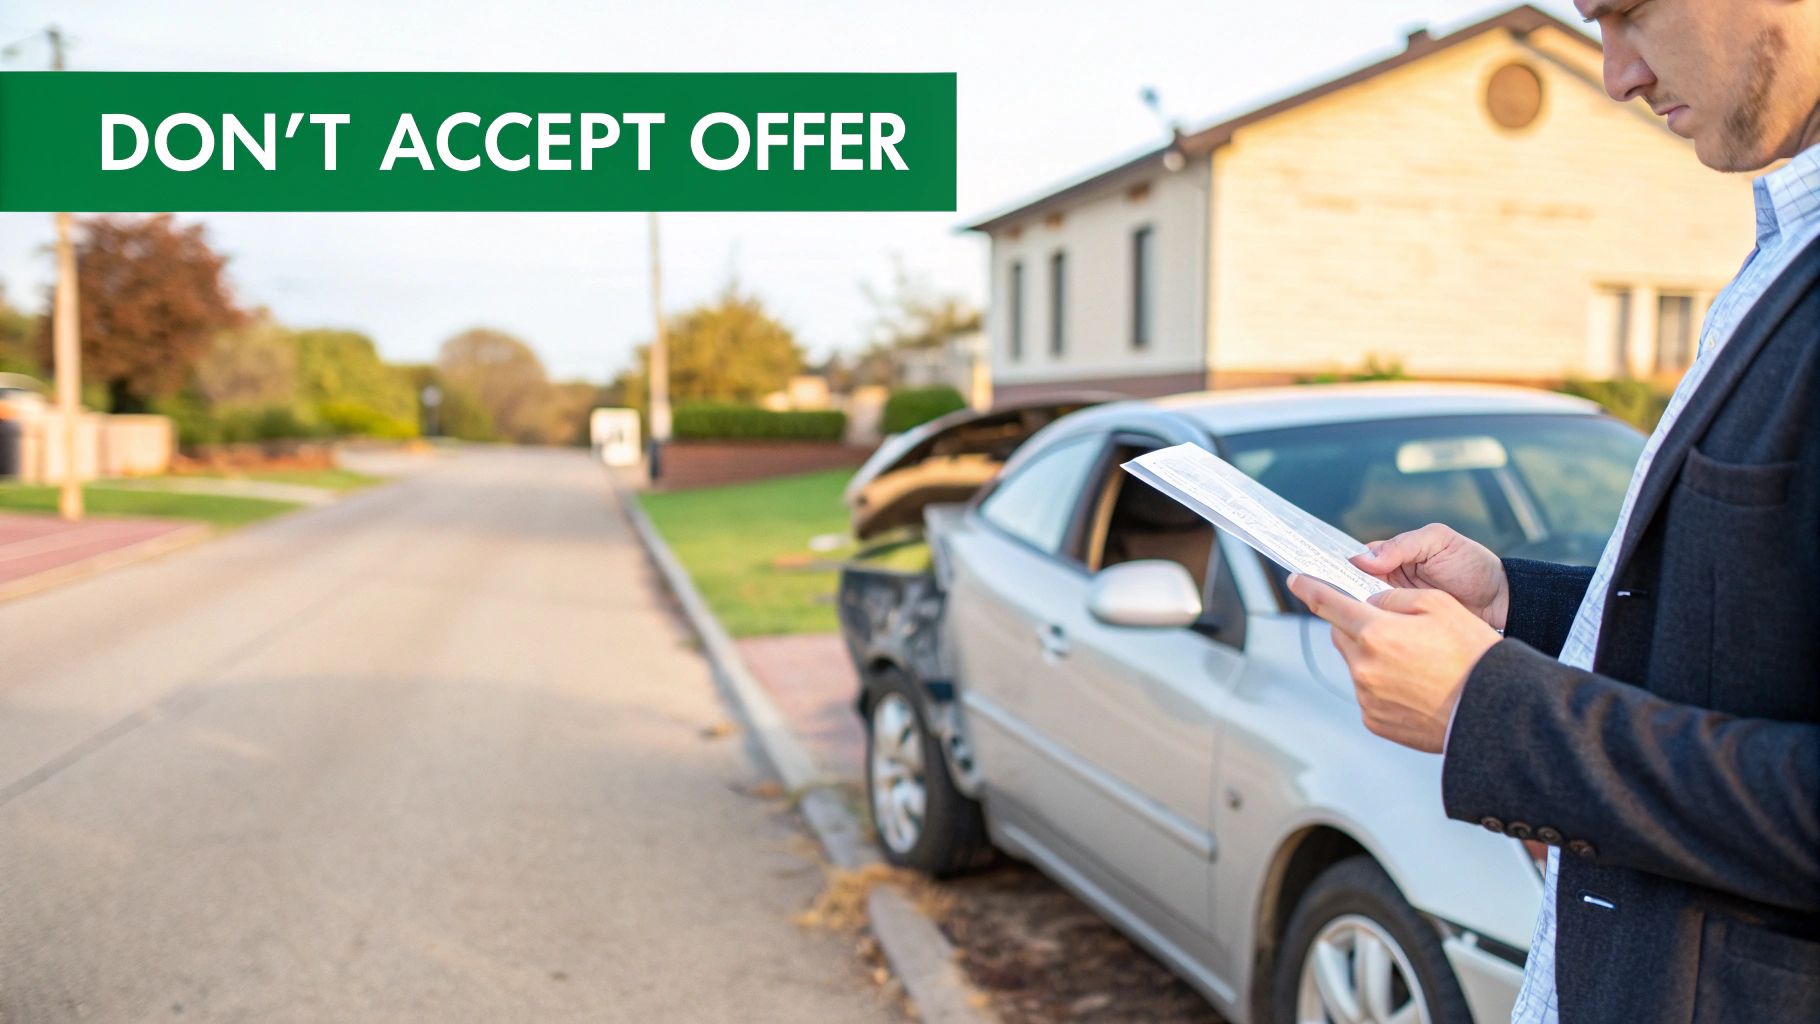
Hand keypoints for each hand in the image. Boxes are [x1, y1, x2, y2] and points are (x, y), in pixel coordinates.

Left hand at [1287, 577, 1501, 752]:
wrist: (1493, 711)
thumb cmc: (1472, 655)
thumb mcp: (1438, 604)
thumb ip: (1393, 599)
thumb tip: (1369, 604)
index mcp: (1375, 633)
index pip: (1329, 604)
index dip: (1310, 589)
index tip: (1297, 581)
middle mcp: (1363, 666)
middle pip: (1343, 635)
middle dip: (1359, 627)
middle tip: (1395, 629)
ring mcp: (1367, 697)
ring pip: (1357, 664)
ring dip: (1375, 657)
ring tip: (1417, 664)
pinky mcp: (1374, 720)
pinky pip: (1368, 692)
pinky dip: (1383, 685)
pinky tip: (1415, 686)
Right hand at [1350, 524, 1509, 630]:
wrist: (1498, 600)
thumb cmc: (1472, 565)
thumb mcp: (1438, 541)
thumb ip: (1401, 545)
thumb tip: (1363, 559)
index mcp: (1394, 552)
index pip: (1358, 557)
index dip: (1342, 563)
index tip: (1327, 570)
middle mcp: (1390, 577)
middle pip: (1354, 583)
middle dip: (1344, 588)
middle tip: (1336, 593)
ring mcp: (1396, 602)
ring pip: (1364, 604)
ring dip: (1358, 607)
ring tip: (1350, 610)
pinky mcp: (1404, 623)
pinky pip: (1382, 622)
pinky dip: (1375, 622)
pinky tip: (1369, 624)